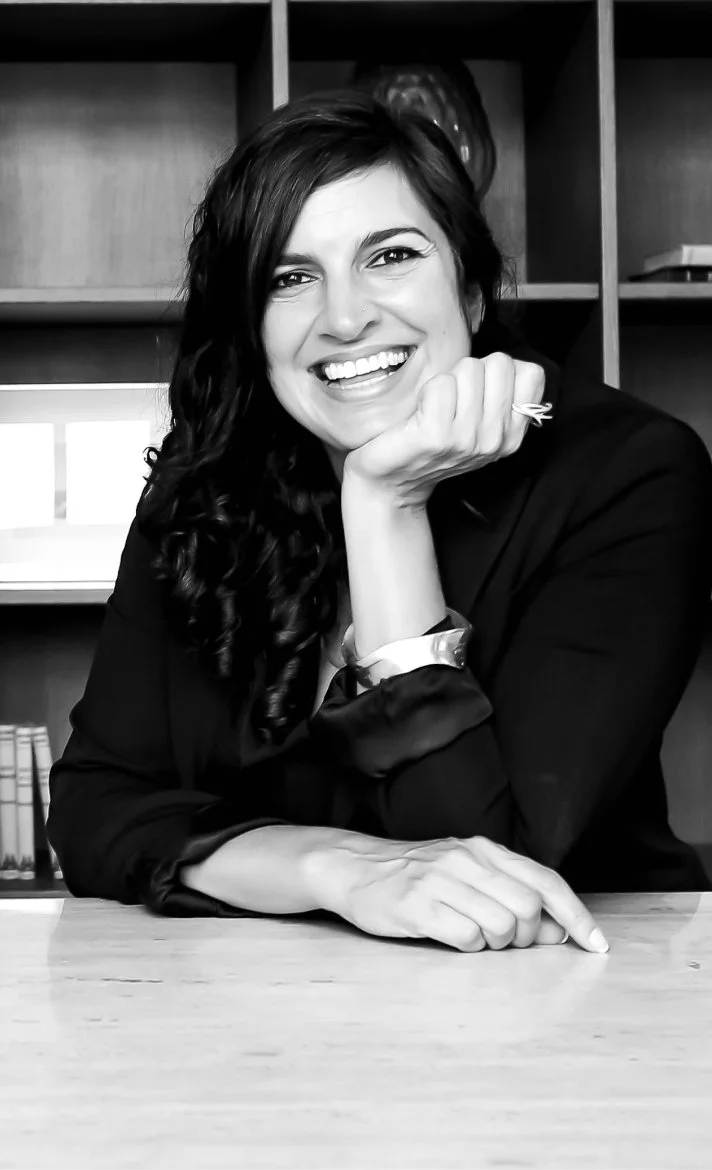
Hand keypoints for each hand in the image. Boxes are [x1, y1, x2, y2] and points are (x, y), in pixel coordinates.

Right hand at [320, 834, 608, 953]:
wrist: (353, 867)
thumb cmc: (416, 875)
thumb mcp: (466, 875)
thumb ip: (511, 896)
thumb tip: (558, 931)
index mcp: (485, 850)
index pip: (547, 881)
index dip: (577, 916)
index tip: (597, 945)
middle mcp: (467, 860)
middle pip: (529, 908)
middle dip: (528, 938)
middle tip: (506, 942)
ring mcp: (442, 881)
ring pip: (502, 926)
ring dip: (496, 944)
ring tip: (474, 936)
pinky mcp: (418, 906)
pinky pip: (467, 938)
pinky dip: (469, 948)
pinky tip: (452, 938)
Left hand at [343, 352, 546, 509]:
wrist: (391, 483)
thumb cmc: (432, 444)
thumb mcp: (479, 426)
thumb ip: (501, 398)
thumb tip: (508, 363)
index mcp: (511, 435)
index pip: (532, 374)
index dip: (501, 371)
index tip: (479, 390)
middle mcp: (494, 439)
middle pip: (499, 364)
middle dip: (472, 371)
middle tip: (452, 400)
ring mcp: (466, 439)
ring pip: (469, 369)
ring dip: (447, 381)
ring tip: (434, 408)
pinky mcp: (436, 436)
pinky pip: (441, 385)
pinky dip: (426, 391)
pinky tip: (420, 414)